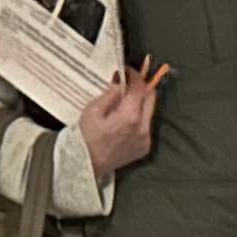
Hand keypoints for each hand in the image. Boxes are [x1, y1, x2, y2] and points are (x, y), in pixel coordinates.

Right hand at [74, 60, 164, 178]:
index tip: (127, 70)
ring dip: (140, 102)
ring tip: (124, 100)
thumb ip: (110, 94)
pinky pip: (146, 125)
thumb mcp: (93, 110)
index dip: (134, 75)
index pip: (140, 87)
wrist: (86, 165)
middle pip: (151, 97)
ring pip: (150, 111)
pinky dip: (139, 117)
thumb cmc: (84, 138)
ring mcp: (145, 139)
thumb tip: (121, 81)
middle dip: (141, 86)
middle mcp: (142, 128)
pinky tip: (124, 119)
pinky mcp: (144, 147)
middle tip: (129, 81)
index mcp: (130, 117)